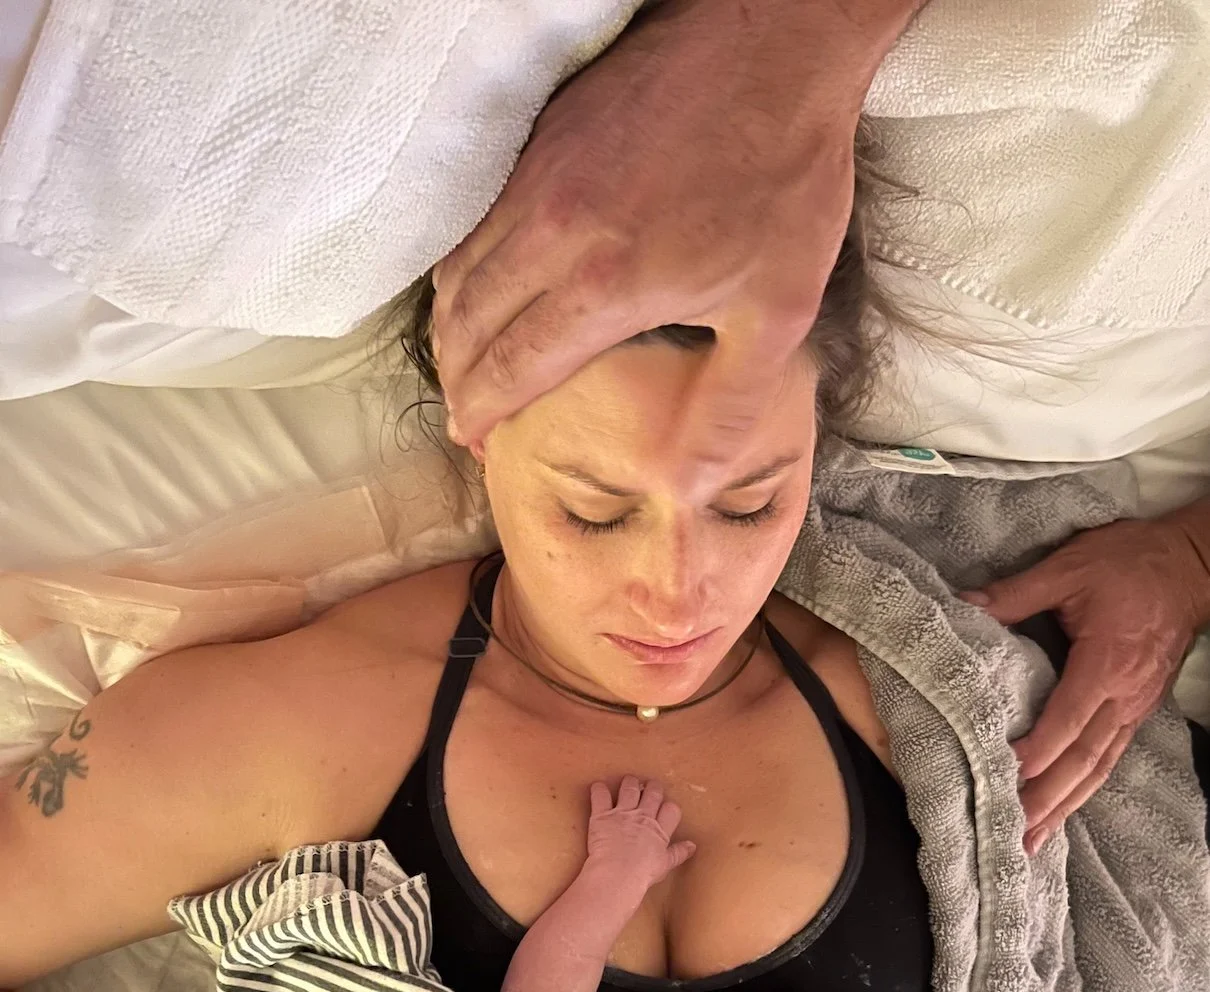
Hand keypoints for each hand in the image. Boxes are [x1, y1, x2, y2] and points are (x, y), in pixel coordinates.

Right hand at [433, 0, 901, 471]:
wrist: (773, 47)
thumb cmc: (782, 180)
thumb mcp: (778, 313)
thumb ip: (727, 411)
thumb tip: (691, 491)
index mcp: (603, 288)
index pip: (510, 370)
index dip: (485, 418)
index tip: (479, 448)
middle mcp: (549, 234)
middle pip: (465, 327)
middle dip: (457, 386)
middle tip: (467, 423)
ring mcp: (535, 181)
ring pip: (456, 275)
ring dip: (451, 333)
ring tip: (464, 371)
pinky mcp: (536, 145)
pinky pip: (472, 227)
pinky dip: (462, 276)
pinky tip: (481, 297)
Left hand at [587, 776, 694, 889]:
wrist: (618, 874)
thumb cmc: (642, 873)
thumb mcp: (665, 865)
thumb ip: (678, 853)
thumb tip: (693, 846)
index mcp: (659, 830)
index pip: (671, 809)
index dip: (669, 806)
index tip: (664, 808)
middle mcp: (643, 817)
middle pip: (652, 793)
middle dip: (653, 787)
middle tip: (650, 787)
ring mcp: (622, 813)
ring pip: (629, 789)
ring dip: (630, 783)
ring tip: (629, 781)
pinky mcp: (602, 815)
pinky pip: (600, 795)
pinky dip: (599, 789)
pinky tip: (598, 787)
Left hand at [961, 513, 1209, 850]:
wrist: (1192, 564)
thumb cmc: (1132, 563)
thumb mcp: (1070, 567)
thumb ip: (1016, 592)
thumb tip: (963, 604)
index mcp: (1106, 663)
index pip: (1067, 719)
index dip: (1037, 751)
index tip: (1003, 774)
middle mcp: (1123, 697)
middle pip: (1082, 761)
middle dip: (1046, 800)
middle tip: (1010, 834)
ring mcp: (1133, 708)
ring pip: (1096, 769)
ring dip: (1063, 807)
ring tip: (1030, 841)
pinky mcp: (1136, 712)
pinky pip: (1107, 760)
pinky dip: (1082, 790)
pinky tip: (1060, 813)